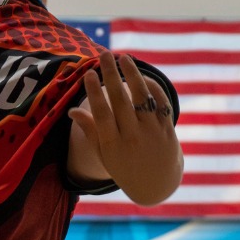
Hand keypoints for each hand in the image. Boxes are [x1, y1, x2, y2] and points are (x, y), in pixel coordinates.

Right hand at [70, 53, 181, 205]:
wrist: (157, 184)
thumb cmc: (124, 167)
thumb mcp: (104, 155)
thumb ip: (90, 132)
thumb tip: (71, 110)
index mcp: (113, 146)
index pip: (102, 115)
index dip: (94, 93)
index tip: (88, 74)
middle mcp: (133, 137)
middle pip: (121, 101)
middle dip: (111, 75)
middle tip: (104, 55)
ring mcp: (152, 132)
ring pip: (142, 97)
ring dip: (133, 75)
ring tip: (124, 58)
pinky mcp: (167, 128)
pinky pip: (160, 102)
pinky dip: (152, 87)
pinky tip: (141, 76)